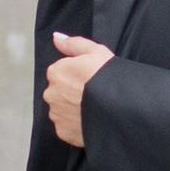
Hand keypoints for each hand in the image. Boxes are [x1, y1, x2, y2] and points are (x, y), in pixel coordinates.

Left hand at [44, 31, 112, 148]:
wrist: (118, 108)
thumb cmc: (108, 77)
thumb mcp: (95, 51)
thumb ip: (72, 43)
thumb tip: (56, 38)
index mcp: (56, 72)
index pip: (61, 72)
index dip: (77, 75)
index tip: (90, 79)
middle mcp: (51, 93)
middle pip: (60, 92)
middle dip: (72, 94)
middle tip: (91, 95)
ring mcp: (56, 114)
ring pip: (62, 110)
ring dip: (73, 110)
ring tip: (92, 109)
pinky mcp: (63, 132)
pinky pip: (66, 127)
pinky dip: (75, 125)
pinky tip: (89, 120)